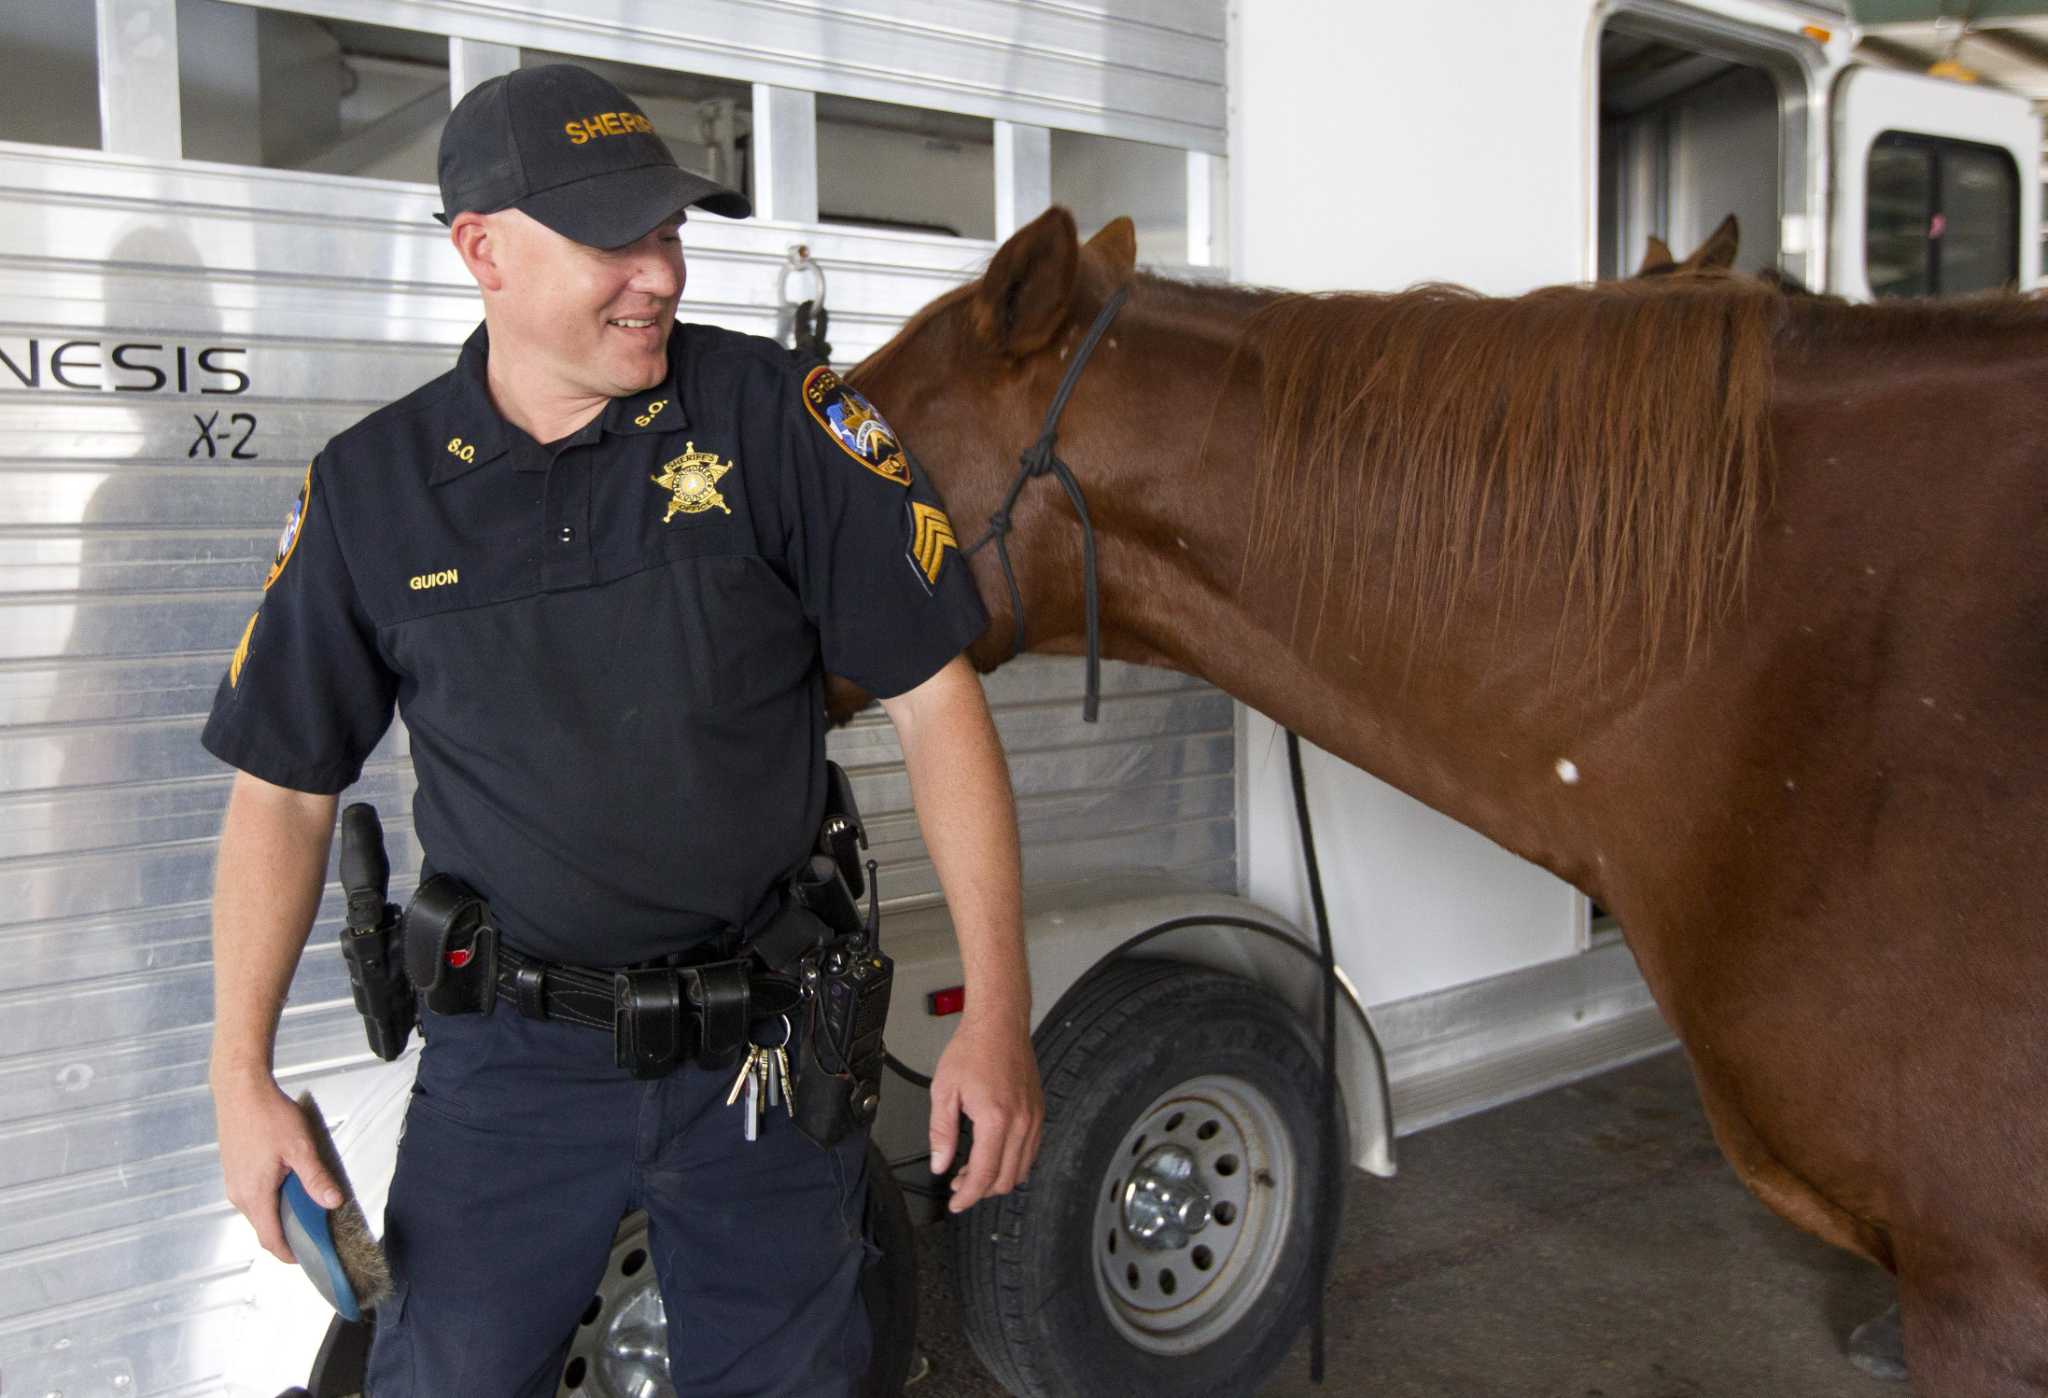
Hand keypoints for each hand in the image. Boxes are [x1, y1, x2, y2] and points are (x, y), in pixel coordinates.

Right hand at [213, 1069, 343, 1263]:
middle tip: (318, 1229)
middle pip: (264, 1227)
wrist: (240, 1090)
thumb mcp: (300, 1147)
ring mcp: (234, 1183)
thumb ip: (316, 1178)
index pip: (269, 1239)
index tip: (309, 1258)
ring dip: (282, 1213)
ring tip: (309, 1203)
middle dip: (290, 1234)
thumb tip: (333, 1203)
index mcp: (254, 1194)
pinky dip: (273, 1199)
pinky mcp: (235, 1172)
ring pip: (260, 1211)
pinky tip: (291, 1183)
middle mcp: (239, 1195)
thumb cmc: (268, 1115)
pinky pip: (255, 1196)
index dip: (289, 1254)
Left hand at [928, 1013, 1043, 1212]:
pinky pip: (1031, 1151)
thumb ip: (941, 1132)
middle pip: (1006, 1179)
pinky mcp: (1039, 1112)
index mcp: (995, 1119)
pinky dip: (1013, 1163)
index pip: (984, 1175)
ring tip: (972, 1170)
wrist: (999, 1024)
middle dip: (981, 1190)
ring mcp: (1034, 1118)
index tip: (955, 1203)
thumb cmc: (972, 1049)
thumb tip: (940, 1164)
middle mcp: (1021, 1122)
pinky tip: (993, 1155)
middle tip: (958, 1186)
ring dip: (998, 1178)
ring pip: (1022, 1169)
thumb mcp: (944, 1090)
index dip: (968, 1196)